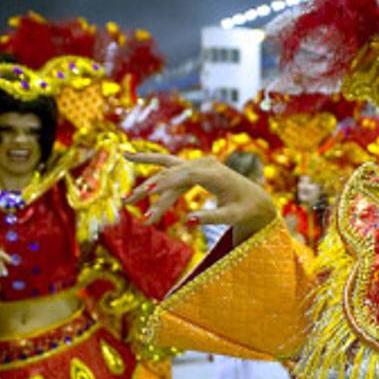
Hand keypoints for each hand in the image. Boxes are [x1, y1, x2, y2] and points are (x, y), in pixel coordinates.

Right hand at [125, 153, 277, 242]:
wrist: (255, 200)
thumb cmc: (245, 210)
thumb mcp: (233, 218)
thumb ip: (212, 219)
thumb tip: (188, 221)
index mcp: (216, 174)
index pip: (186, 176)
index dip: (167, 182)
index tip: (148, 190)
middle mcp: (205, 164)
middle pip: (173, 174)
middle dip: (150, 188)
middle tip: (128, 201)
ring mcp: (198, 164)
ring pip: (168, 166)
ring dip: (146, 170)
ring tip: (124, 163)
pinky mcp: (193, 168)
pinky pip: (169, 164)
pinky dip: (151, 161)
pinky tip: (130, 157)